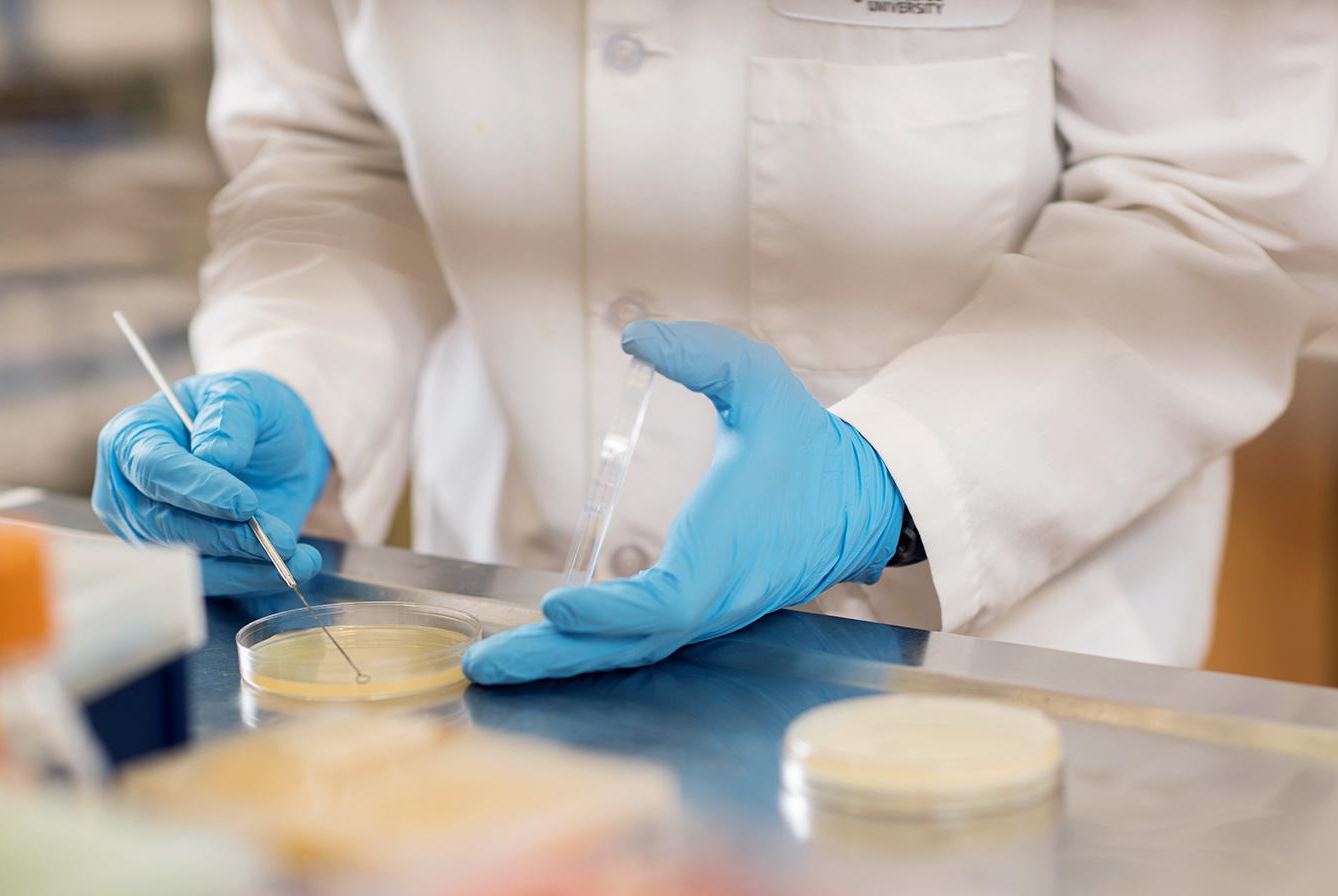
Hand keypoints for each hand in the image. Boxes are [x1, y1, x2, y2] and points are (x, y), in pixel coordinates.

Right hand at [93, 370, 330, 595]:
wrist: (273, 447)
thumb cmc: (250, 411)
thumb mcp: (247, 394)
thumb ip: (229, 417)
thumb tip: (214, 456)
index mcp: (131, 437)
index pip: (153, 469)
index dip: (197, 489)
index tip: (245, 503)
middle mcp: (128, 490)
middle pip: (165, 524)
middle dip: (226, 535)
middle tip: (280, 538)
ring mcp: (148, 531)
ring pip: (188, 562)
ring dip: (245, 565)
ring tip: (295, 555)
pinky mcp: (178, 562)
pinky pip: (211, 580)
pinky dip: (254, 578)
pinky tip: (295, 566)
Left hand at [463, 321, 903, 684]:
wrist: (856, 498)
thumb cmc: (805, 441)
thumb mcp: (760, 380)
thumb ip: (703, 353)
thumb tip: (634, 336)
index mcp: (728, 548)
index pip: (667, 600)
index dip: (612, 612)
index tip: (557, 607)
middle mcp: (717, 594)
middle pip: (630, 644)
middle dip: (554, 658)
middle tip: (481, 666)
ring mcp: (710, 611)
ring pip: (631, 650)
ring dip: (560, 661)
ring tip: (493, 666)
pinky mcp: (704, 612)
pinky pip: (642, 642)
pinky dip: (590, 650)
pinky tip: (543, 649)